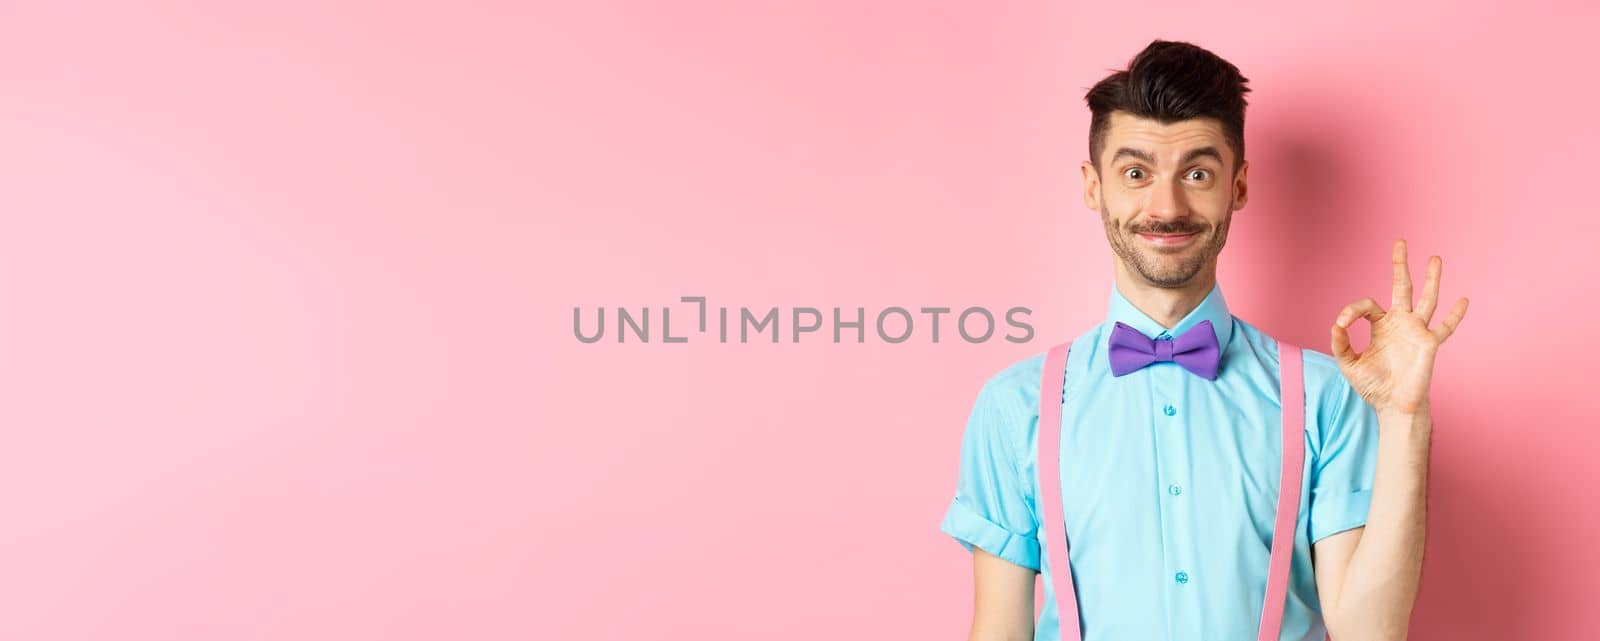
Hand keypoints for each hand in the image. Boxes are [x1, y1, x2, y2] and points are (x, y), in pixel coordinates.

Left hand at [1330, 239, 1468, 416]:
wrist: (1392, 405)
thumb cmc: (1373, 385)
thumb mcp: (1349, 364)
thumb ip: (1340, 344)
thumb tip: (1336, 325)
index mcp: (1380, 325)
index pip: (1367, 305)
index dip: (1352, 311)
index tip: (1342, 324)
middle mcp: (1400, 323)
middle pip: (1401, 288)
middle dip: (1400, 266)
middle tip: (1400, 242)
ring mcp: (1416, 331)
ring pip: (1426, 299)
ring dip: (1431, 279)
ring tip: (1435, 258)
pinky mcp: (1429, 343)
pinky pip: (1445, 328)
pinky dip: (1455, 316)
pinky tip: (1463, 300)